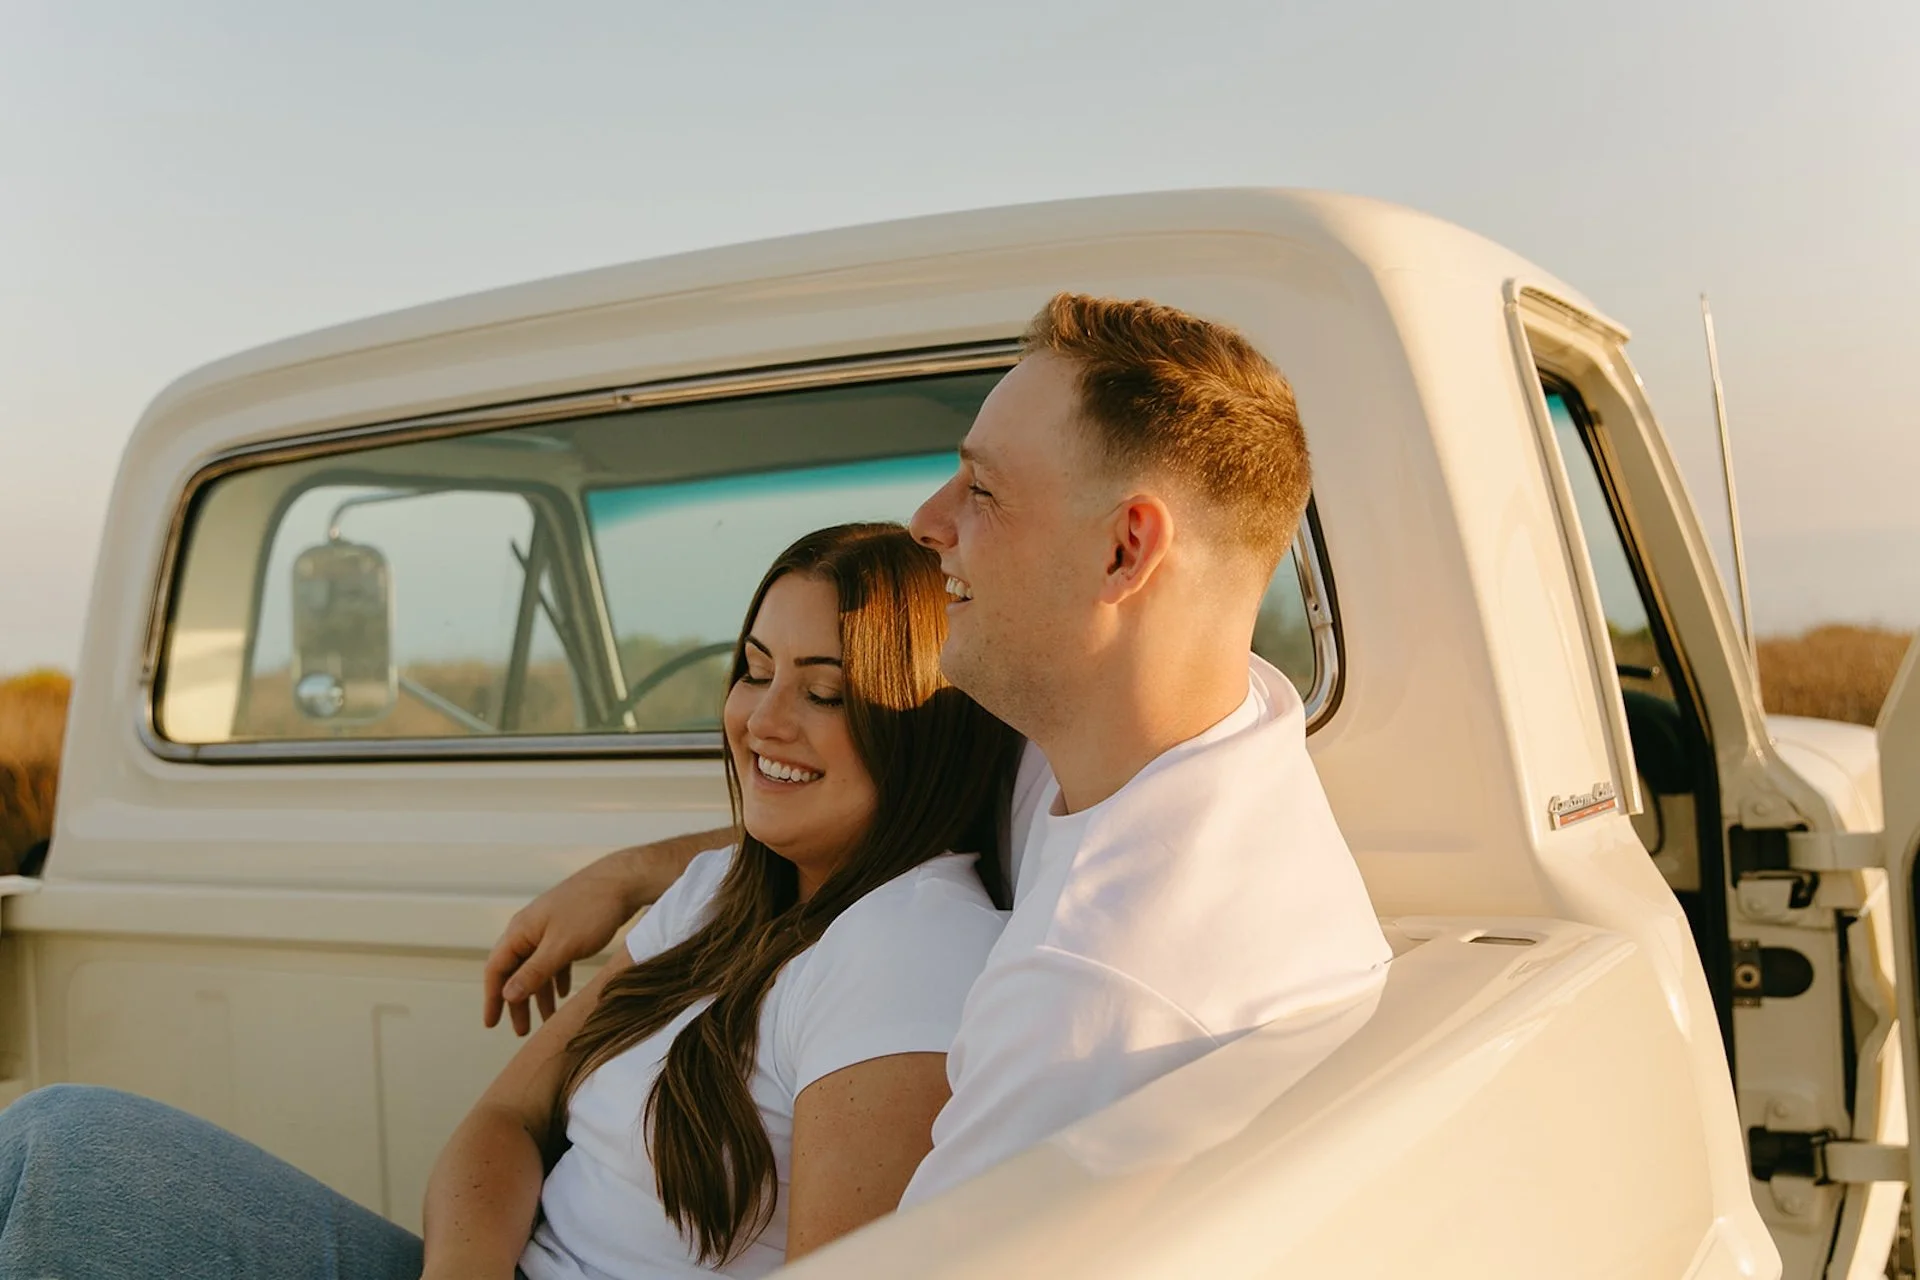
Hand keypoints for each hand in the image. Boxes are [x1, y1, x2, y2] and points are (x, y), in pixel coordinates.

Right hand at [482, 827, 730, 1034]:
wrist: (621, 880)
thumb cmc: (590, 911)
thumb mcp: (560, 948)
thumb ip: (533, 973)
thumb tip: (506, 995)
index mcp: (520, 931)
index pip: (496, 969)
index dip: (492, 998)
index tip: (492, 1024)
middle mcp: (529, 929)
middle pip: (515, 971)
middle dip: (518, 1002)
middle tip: (522, 1031)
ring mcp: (549, 927)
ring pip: (537, 966)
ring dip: (540, 993)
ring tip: (548, 1018)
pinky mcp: (568, 927)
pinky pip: (555, 958)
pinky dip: (557, 977)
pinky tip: (565, 993)